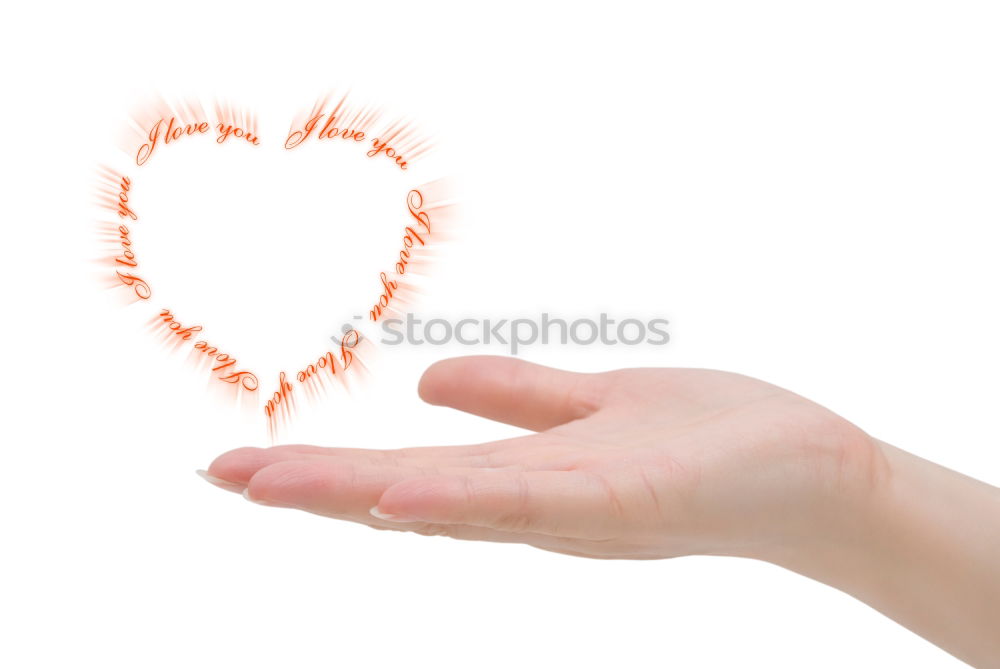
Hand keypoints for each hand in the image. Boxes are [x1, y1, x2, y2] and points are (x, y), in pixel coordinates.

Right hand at [201, 356, 885, 560]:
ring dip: (353, 495)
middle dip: (310, 489)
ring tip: (265, 483)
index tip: (244, 466)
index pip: (406, 476)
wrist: (814, 476)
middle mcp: (534, 506)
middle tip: (218, 476)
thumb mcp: (591, 407)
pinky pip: (528, 498)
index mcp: (523, 480)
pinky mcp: (624, 497)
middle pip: (405, 498)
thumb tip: (422, 379)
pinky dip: (456, 498)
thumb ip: (514, 395)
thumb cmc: (708, 441)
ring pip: (447, 502)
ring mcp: (574, 510)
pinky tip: (392, 490)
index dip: (324, 473)